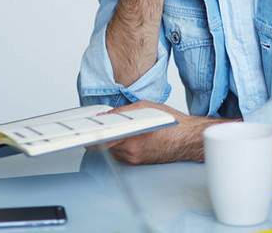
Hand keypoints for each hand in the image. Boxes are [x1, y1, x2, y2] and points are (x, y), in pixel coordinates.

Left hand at [89, 101, 225, 164]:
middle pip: (106, 143)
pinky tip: (133, 136)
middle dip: (106, 132)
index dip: (92, 135)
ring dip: (115, 139)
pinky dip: (123, 145)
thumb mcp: (145, 107)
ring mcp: (134, 159)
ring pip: (113, 149)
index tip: (85, 131)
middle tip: (108, 123)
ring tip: (127, 128)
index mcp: (132, 138)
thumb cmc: (172, 124)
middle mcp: (131, 152)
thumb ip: (122, 111)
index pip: (103, 139)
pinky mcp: (138, 163)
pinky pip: (122, 153)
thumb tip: (106, 115)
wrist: (187, 139)